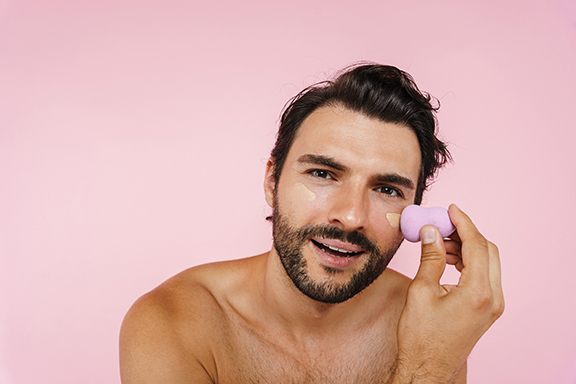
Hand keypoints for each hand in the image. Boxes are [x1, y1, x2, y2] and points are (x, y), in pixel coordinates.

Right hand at [390, 204, 503, 382]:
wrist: (427, 368)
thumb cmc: (421, 336)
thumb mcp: (421, 291)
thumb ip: (430, 258)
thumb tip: (431, 232)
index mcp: (478, 292)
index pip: (476, 245)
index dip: (463, 223)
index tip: (452, 209)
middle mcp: (493, 298)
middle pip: (488, 251)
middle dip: (465, 234)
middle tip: (442, 225)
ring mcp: (493, 305)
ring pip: (487, 263)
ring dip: (466, 248)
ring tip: (438, 243)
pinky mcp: (487, 310)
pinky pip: (484, 276)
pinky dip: (468, 262)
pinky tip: (447, 260)